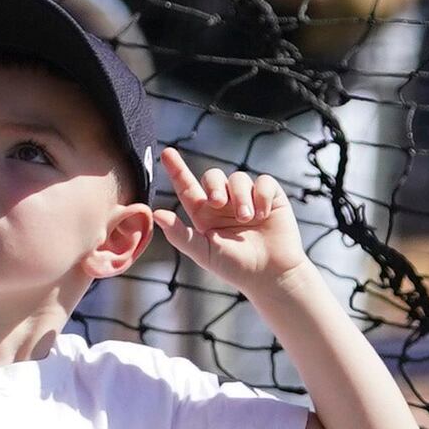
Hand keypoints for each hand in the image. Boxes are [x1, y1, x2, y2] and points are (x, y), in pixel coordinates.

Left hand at [149, 147, 307, 288]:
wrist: (271, 275)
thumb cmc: (236, 268)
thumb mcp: (204, 253)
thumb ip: (180, 234)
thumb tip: (156, 214)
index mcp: (204, 215)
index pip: (187, 188)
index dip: (176, 169)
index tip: (167, 153)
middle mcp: (224, 203)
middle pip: (213, 176)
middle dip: (213, 185)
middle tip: (218, 203)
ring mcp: (247, 199)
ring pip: (238, 178)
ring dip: (240, 197)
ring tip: (247, 219)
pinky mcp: (270, 197)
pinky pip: (263, 182)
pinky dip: (261, 196)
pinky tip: (263, 215)